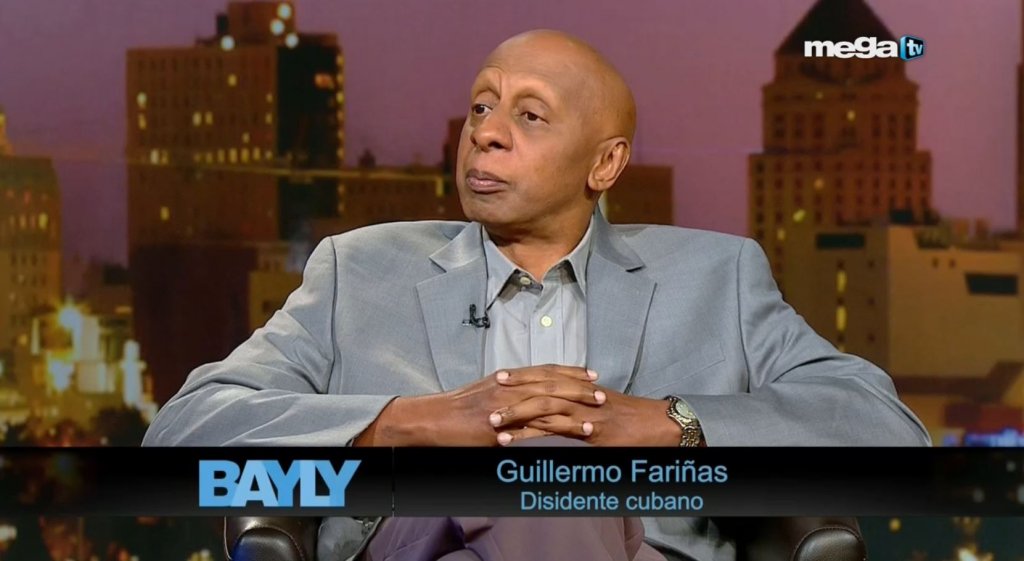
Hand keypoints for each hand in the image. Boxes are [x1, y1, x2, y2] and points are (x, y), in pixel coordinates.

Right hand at [355, 365, 603, 445]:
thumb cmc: (456, 408)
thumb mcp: (485, 392)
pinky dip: (556, 430)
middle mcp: (509, 387)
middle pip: (553, 384)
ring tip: (596, 414)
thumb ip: (507, 390)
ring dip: (574, 408)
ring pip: (548, 404)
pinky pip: (533, 428)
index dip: (569, 372)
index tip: (590, 374)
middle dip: (579, 388)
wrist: (433, 419)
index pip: (545, 370)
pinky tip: (573, 434)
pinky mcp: (502, 428)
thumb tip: (525, 391)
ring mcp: (506, 407)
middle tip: (602, 392)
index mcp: (507, 378)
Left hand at [488, 383, 680, 445]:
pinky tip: (517, 443)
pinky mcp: (591, 433)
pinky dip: (536, 437)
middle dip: (513, 393)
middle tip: (487, 396)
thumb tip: (560, 411)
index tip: (500, 377)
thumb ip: (581, 405)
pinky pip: (559, 433)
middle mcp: (581, 397)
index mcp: (582, 388)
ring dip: (517, 417)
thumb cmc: (633, 418)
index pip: (547, 377)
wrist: (660, 425)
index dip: (523, 377)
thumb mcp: (604, 406)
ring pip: (545, 410)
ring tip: (494, 425)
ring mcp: (585, 414)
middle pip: (540, 389)